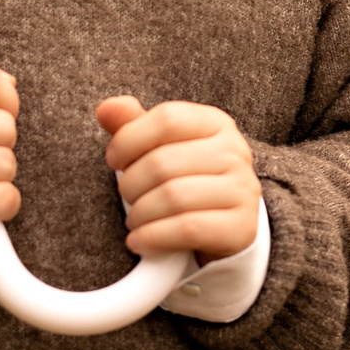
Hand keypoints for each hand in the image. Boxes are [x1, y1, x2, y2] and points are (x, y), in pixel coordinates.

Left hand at [96, 96, 259, 264]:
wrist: (226, 223)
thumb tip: (106, 108)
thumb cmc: (187, 179)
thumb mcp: (163, 147)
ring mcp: (242, 190)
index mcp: (215, 124)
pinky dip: (153, 237)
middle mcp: (234, 152)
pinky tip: (140, 240)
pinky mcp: (241, 226)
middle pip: (163, 162)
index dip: (129, 140)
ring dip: (140, 213)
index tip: (114, 161)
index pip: (167, 119)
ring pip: (173, 197)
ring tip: (134, 220)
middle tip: (126, 196)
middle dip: (131, 184)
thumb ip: (134, 125)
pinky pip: (187, 228)